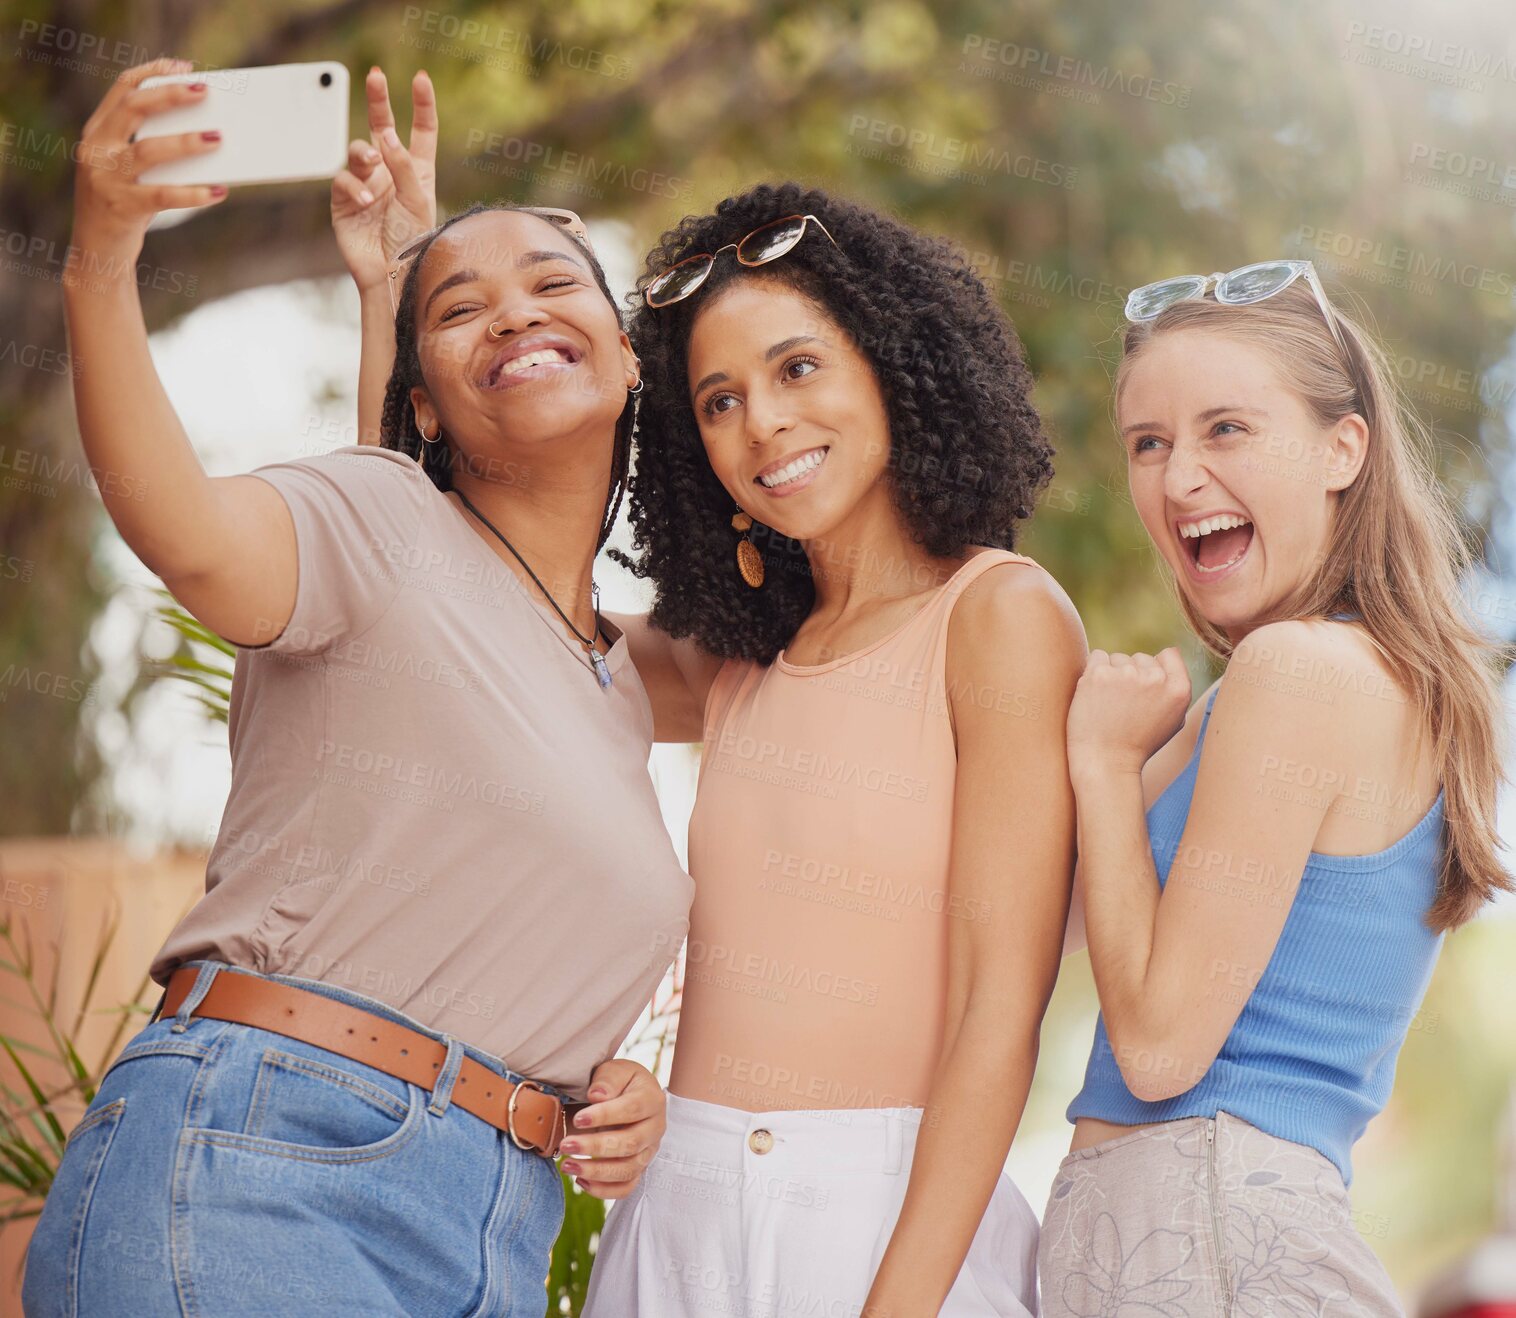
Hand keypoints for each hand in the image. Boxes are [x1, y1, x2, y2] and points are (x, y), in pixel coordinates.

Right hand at [70, 58, 228, 262]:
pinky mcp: (121, 207)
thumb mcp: (128, 169)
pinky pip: (163, 195)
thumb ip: (151, 147)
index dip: (153, 72)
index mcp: (97, 132)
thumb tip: (207, 133)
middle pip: (133, 108)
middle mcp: (96, 149)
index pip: (122, 88)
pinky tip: (219, 191)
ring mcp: (105, 177)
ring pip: (149, 151)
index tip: (183, 67)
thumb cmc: (124, 204)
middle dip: (170, 96)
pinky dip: (194, 193)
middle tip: (205, 91)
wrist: (97, 250)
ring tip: (218, 139)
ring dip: (186, 143)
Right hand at [331, 67, 437, 293]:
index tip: (420, 79)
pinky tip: (364, 202)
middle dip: (379, 100)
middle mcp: (390, 172)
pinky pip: (343, 180)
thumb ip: (404, 166)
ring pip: (358, 150)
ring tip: (373, 162)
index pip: (421, 131)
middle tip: (376, 76)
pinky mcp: (344, 200)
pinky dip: (354, 187)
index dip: (422, 105)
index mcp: (416, 171)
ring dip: (365, 152)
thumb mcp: (418, 201)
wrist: (390, 274)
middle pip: (383, 127)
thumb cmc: (412, 242)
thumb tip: (386, 134)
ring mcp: (366, 183)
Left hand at [557, 1059, 665, 1200]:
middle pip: (630, 1144)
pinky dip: (603, 1190)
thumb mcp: (615, 1070)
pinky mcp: (639, 1168)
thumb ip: (607, 1080)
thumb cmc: (620, 1082)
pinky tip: (580, 1180)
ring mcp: (648, 1151)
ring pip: (628, 1170)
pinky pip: (626, 1188)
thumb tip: (597, 1096)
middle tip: (566, 1145)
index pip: (632, 1110)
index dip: (605, 1116)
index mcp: (652, 1100)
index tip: (578, 1118)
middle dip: (595, 1147)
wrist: (630, 1095)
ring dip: (596, 1172)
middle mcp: (655, 1128)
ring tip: (567, 1165)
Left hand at [1067, 647, 1190, 777]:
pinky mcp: (1099, 674)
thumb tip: (1170, 654)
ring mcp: (1127, 674)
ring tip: (1109, 705)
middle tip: (1124, 706)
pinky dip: (1094, 671)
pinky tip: (1095, 695)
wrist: (1106, 763)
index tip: (1144, 691)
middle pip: (1141, 657)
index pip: (1169, 655)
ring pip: (1118, 658)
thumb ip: (1176, 689)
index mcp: (1179, 689)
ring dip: (1112, 674)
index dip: (1155, 670)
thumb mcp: (1173, 721)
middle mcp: (1156, 678)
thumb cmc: (1138, 745)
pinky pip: (1097, 656)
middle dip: (1132, 674)